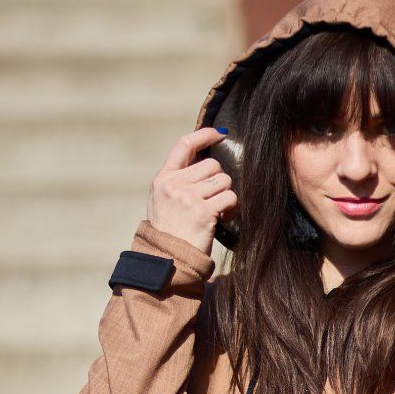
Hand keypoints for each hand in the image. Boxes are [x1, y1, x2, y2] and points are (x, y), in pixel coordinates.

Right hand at [146, 126, 236, 255]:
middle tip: (212, 200)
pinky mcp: (203, 213)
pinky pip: (229, 198)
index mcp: (163, 179)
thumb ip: (179, 179)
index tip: (221, 134)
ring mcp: (188, 198)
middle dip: (218, 181)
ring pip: (224, 180)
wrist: (167, 259)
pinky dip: (231, 208)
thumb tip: (204, 156)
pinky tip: (222, 219)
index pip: (185, 145)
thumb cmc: (169, 232)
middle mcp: (174, 185)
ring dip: (225, 195)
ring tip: (216, 211)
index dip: (205, 135)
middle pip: (212, 165)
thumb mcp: (163, 200)